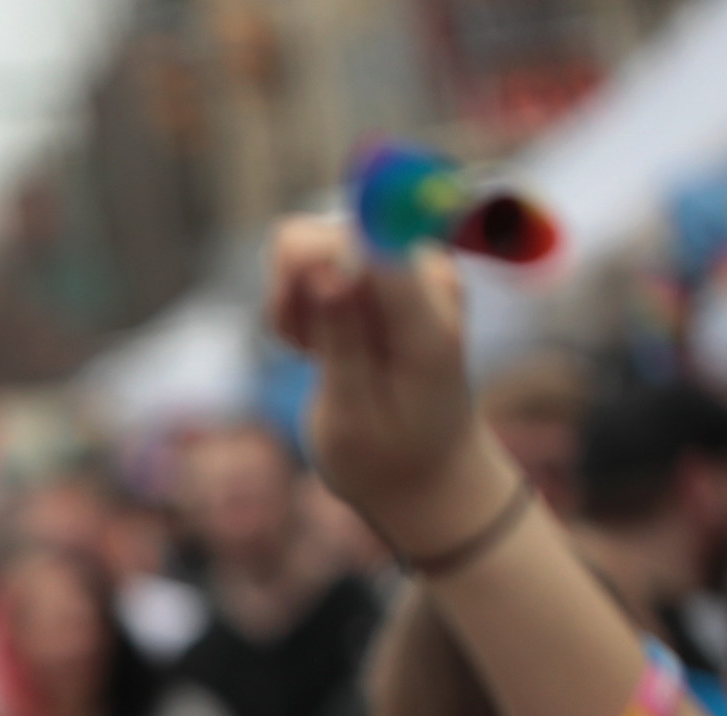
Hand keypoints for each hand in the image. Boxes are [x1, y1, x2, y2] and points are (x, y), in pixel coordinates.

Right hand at [264, 217, 490, 546]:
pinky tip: (321, 343)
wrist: (432, 469)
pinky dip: (302, 299)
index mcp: (428, 319)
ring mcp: (408, 263)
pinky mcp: (388, 262)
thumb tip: (326, 267)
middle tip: (308, 355)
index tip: (299, 341)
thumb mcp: (354, 419)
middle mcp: (426, 273)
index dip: (306, 272)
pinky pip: (314, 253)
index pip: (363, 243)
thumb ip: (342, 339)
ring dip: (294, 298)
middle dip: (294, 292)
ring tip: (316, 355)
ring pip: (308, 242)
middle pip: (325, 236)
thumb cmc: (390, 457)